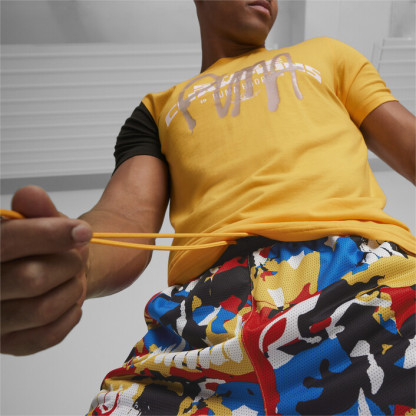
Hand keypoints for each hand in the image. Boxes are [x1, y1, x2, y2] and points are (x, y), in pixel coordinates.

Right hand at [1, 186, 91, 354]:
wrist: (51, 272)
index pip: (9, 242)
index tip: (82, 231)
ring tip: (73, 278)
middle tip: (77, 256)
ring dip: (72, 289)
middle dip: (68, 263)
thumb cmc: (42, 246)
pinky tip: (70, 301)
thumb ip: (37, 209)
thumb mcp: (41, 219)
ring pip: (43, 309)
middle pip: (32, 278)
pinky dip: (70, 315)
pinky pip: (49, 335)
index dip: (49, 234)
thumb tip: (31, 196)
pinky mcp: (10, 344)